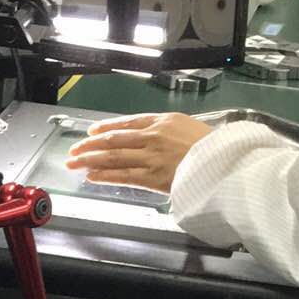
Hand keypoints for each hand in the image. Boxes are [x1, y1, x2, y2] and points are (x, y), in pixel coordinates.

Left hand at [65, 113, 212, 195]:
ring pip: (113, 157)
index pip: (127, 124)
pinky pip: (123, 176)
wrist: (225, 164)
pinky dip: (105, 175)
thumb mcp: (190, 127)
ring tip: (74, 163)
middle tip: (74, 149)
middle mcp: (153, 136)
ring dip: (91, 160)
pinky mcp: (152, 177)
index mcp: (162, 121)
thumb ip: (168, 131)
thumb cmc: (213, 147)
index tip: (92, 132)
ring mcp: (151, 157)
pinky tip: (91, 176)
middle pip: (114, 140)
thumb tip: (153, 137)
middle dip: (90, 145)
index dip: (106, 128)